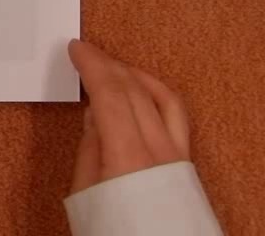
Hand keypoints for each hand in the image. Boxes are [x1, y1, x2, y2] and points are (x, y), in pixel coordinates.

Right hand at [68, 39, 190, 194]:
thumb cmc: (118, 232)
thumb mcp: (86, 195)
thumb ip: (91, 150)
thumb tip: (94, 115)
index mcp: (128, 157)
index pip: (111, 91)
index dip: (92, 63)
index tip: (78, 48)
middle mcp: (160, 151)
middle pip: (135, 88)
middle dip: (109, 63)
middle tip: (88, 53)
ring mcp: (178, 155)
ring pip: (160, 95)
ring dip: (135, 74)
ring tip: (115, 67)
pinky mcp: (186, 163)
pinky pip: (175, 113)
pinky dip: (156, 93)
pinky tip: (144, 92)